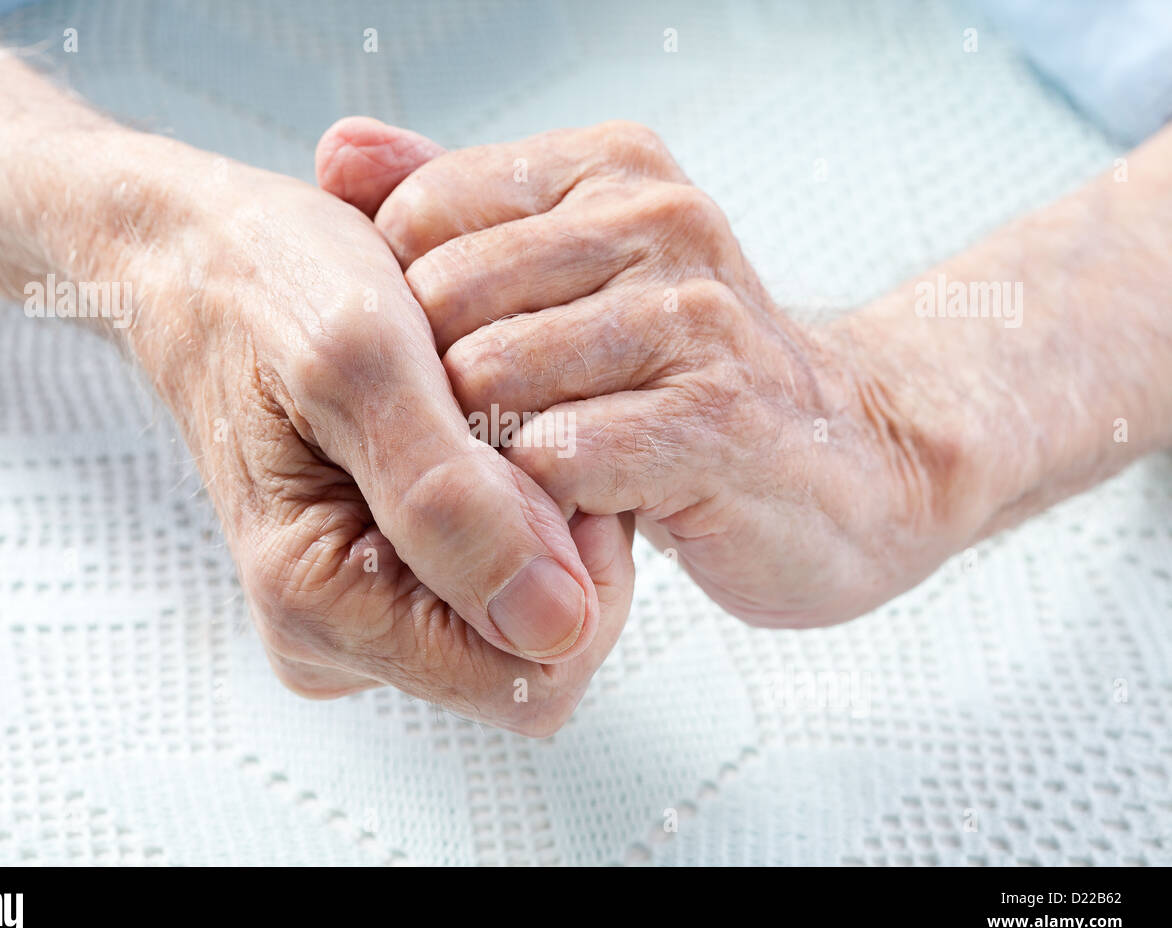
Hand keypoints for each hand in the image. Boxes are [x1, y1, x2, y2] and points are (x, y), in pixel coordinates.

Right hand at [93, 130, 633, 732]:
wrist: (208, 255)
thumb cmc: (266, 285)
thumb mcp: (362, 362)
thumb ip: (451, 501)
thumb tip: (551, 627)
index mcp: (320, 605)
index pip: (528, 679)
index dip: (575, 575)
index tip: (547, 459)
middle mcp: (340, 630)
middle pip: (535, 647)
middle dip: (557, 536)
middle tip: (502, 419)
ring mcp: (365, 605)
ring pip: (528, 605)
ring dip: (537, 506)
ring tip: (473, 412)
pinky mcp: (385, 573)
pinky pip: (503, 567)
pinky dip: (517, 494)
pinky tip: (471, 426)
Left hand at [320, 119, 987, 626]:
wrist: (853, 460)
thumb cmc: (689, 376)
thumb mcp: (577, 270)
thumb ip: (459, 205)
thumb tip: (337, 149)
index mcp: (613, 168)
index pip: (421, 214)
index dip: (404, 312)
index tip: (445, 370)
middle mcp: (659, 221)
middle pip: (443, 298)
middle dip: (438, 389)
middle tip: (475, 442)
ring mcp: (695, 318)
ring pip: (492, 376)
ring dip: (487, 449)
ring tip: (526, 479)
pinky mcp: (719, 420)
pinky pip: (561, 456)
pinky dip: (542, 502)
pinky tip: (576, 515)